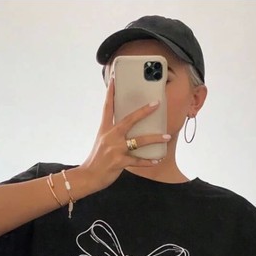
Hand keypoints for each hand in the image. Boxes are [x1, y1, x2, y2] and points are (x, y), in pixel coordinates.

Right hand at [79, 76, 170, 190]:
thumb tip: (126, 128)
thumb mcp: (102, 142)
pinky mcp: (119, 162)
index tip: (115, 79)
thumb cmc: (96, 159)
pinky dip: (149, 161)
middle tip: (156, 104)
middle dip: (143, 111)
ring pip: (139, 141)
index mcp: (104, 129)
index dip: (111, 93)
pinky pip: (138, 161)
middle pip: (129, 120)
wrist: (88, 176)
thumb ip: (113, 134)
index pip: (107, 107)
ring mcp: (115, 149)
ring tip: (167, 136)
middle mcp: (110, 137)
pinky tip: (158, 159)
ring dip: (154, 138)